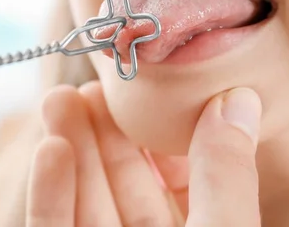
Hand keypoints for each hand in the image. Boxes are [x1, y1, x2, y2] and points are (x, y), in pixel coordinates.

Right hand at [26, 82, 261, 226]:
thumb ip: (227, 176)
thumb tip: (239, 100)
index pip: (179, 181)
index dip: (157, 136)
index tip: (142, 95)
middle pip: (125, 185)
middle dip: (105, 132)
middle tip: (88, 86)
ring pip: (87, 201)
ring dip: (73, 150)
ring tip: (60, 98)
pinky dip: (49, 193)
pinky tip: (51, 147)